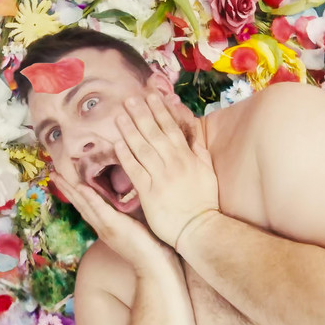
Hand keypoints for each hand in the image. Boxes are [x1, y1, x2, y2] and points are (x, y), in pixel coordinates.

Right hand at [49, 171, 174, 271]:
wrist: (155, 266)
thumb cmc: (151, 247)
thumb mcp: (136, 225)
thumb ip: (130, 212)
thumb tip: (134, 195)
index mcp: (105, 226)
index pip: (86, 206)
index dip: (74, 193)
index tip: (65, 180)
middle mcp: (101, 226)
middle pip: (79, 204)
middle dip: (65, 188)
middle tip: (52, 173)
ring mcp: (106, 226)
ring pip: (84, 204)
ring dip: (70, 189)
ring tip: (58, 176)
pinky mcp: (114, 226)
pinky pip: (99, 208)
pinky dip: (89, 197)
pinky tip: (80, 186)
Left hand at [114, 91, 219, 247]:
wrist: (200, 229)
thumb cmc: (204, 202)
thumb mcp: (207, 172)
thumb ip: (199, 151)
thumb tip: (193, 133)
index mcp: (187, 156)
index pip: (171, 128)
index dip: (160, 110)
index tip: (151, 95)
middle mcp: (174, 162)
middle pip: (154, 133)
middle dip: (141, 114)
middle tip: (129, 99)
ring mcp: (161, 176)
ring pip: (142, 148)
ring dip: (130, 130)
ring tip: (119, 115)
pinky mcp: (149, 192)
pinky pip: (135, 170)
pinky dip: (126, 156)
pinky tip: (117, 143)